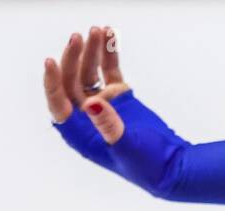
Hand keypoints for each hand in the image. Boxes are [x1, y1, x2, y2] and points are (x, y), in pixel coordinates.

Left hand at [42, 28, 194, 198]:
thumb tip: (92, 102)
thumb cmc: (147, 165)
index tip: (51, 61)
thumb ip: (108, 124)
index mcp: (79, 132)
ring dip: (92, 51)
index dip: (52, 82)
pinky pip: (110, 71)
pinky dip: (109, 54)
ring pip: (89, 71)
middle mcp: (86, 115)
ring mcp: (102, 104)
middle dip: (74, 57)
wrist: (173, 166)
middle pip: (71, 80)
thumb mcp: (127, 146)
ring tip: (100, 30)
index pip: (57, 102)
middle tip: (81, 37)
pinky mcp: (120, 97)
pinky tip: (111, 35)